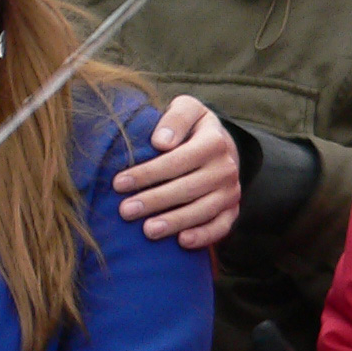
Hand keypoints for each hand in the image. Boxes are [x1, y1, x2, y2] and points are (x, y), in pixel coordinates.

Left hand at [113, 95, 240, 248]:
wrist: (221, 143)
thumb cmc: (192, 126)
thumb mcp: (187, 109)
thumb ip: (174, 118)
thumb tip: (160, 142)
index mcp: (213, 142)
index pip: (176, 160)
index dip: (147, 173)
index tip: (119, 183)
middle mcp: (226, 168)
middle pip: (187, 188)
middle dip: (154, 200)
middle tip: (125, 211)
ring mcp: (231, 191)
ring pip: (203, 210)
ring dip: (175, 222)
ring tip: (147, 230)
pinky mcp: (232, 209)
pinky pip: (222, 226)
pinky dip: (204, 236)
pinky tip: (182, 242)